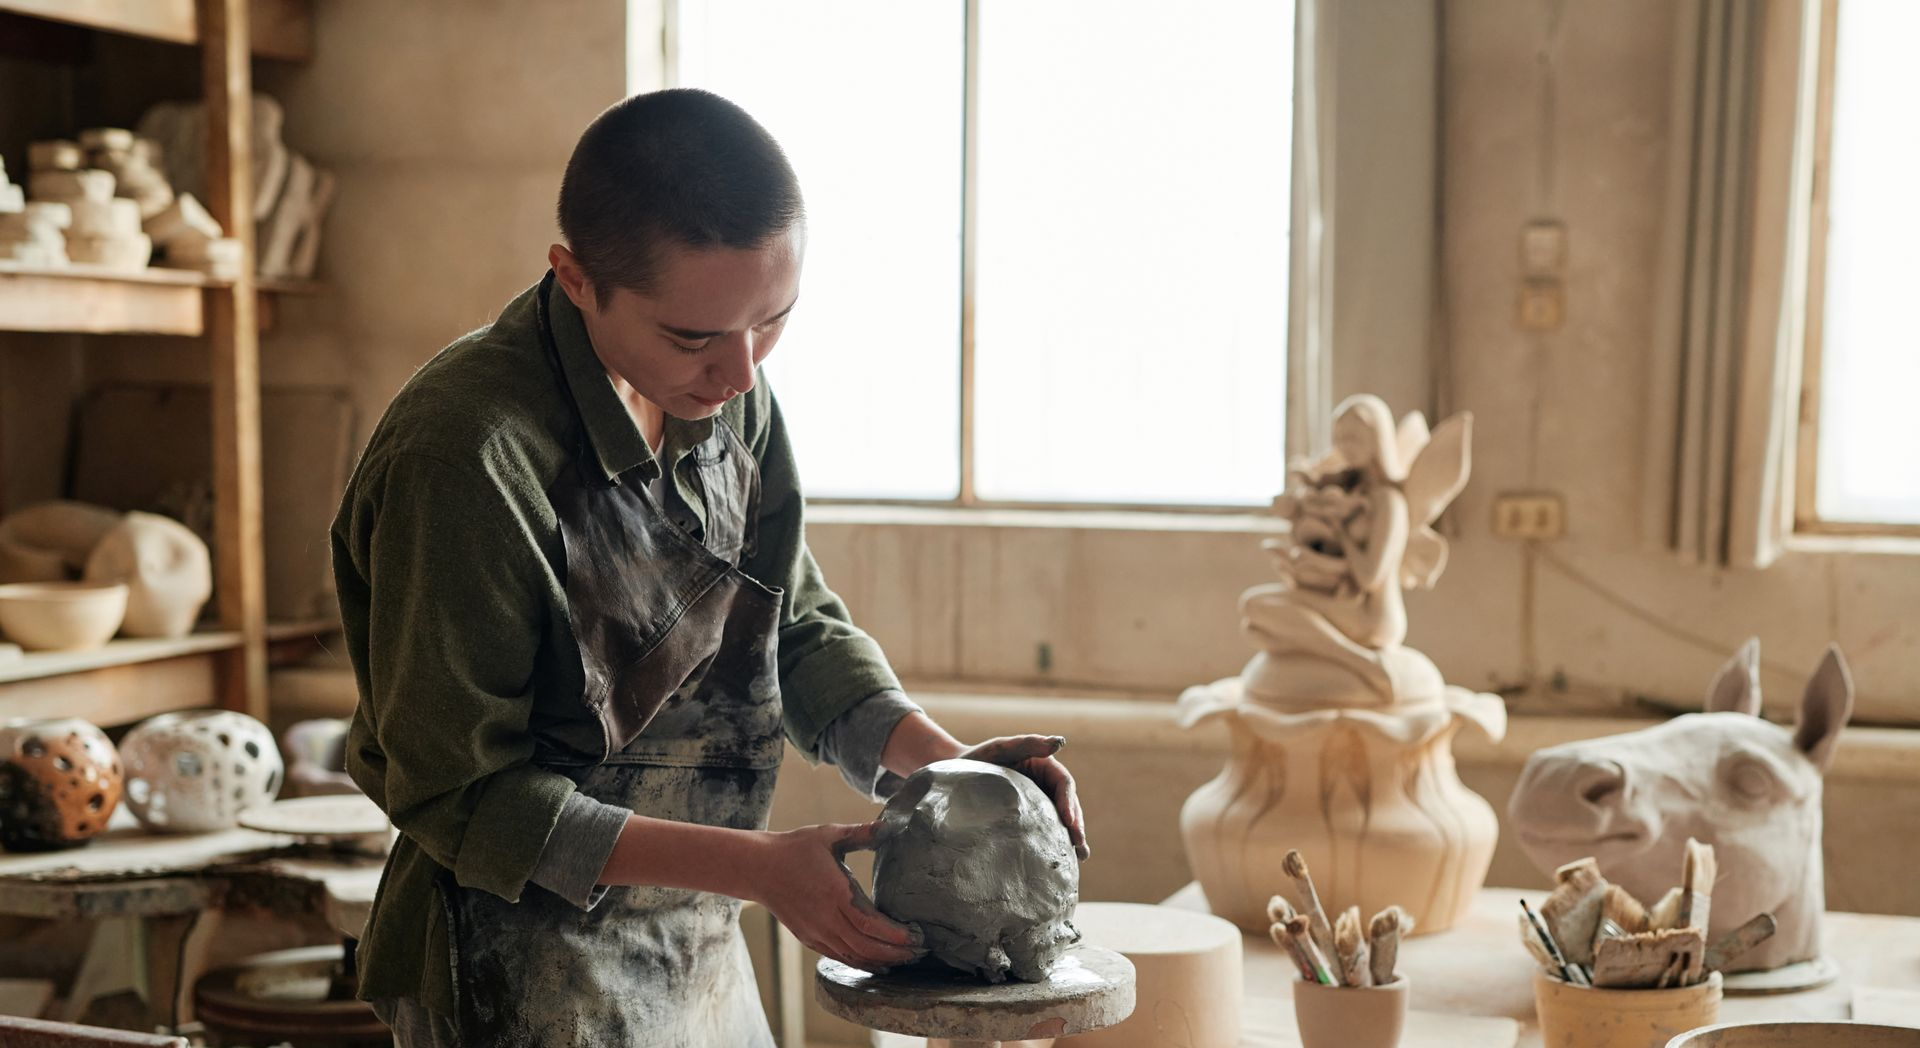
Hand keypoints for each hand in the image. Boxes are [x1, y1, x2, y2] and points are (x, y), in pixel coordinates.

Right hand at [747, 821, 922, 971]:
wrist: (759, 868)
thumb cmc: (796, 848)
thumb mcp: (829, 835)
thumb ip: (860, 833)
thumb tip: (889, 825)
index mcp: (835, 893)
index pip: (871, 924)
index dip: (895, 936)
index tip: (917, 936)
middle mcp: (826, 918)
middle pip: (867, 947)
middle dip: (896, 954)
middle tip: (921, 952)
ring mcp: (817, 932)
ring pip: (855, 957)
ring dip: (882, 962)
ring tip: (905, 959)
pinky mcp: (810, 939)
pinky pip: (840, 957)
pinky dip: (862, 962)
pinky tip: (878, 962)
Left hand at [957, 735, 1089, 860]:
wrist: (958, 773)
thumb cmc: (979, 758)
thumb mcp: (1001, 748)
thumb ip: (1028, 743)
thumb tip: (1059, 742)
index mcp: (1045, 766)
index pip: (1064, 784)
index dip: (1069, 803)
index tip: (1069, 822)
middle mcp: (1046, 784)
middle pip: (1068, 804)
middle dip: (1075, 825)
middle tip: (1080, 846)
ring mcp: (1039, 802)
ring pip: (1061, 818)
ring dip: (1072, 836)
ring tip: (1081, 856)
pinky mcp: (1030, 817)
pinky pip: (1047, 828)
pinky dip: (1056, 841)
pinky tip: (1061, 857)